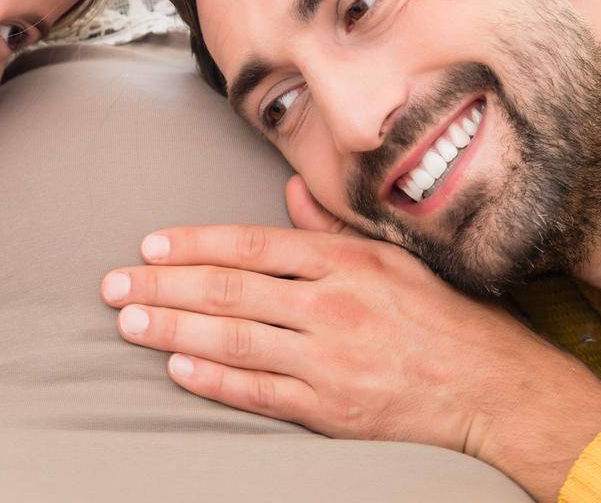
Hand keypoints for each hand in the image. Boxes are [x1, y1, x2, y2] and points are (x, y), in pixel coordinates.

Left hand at [101, 179, 600, 502]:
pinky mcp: (330, 409)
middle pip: (229, 291)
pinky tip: (177, 367)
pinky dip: (214, 380)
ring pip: (234, 340)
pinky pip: (260, 393)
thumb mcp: (386, 252)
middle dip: (163, 286)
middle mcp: (328, 305)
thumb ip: (329, 225)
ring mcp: (327, 360)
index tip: (149, 244)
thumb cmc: (435, 311)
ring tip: (129, 323)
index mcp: (339, 260)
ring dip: (174, 329)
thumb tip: (289, 190)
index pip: (249, 245)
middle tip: (114, 285)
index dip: (193, 243)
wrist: (486, 384)